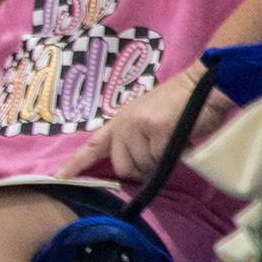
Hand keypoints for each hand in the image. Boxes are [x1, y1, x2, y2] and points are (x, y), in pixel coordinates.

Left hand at [54, 70, 219, 184]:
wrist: (204, 84)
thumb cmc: (181, 105)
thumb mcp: (148, 120)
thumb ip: (135, 141)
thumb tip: (135, 172)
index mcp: (119, 121)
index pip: (93, 146)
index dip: (76, 164)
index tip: (58, 177)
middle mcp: (123, 124)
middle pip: (123, 168)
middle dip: (143, 170)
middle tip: (161, 153)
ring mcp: (138, 127)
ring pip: (144, 167)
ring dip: (161, 163)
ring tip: (173, 141)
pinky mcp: (157, 132)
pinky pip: (162, 161)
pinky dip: (174, 157)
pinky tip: (181, 140)